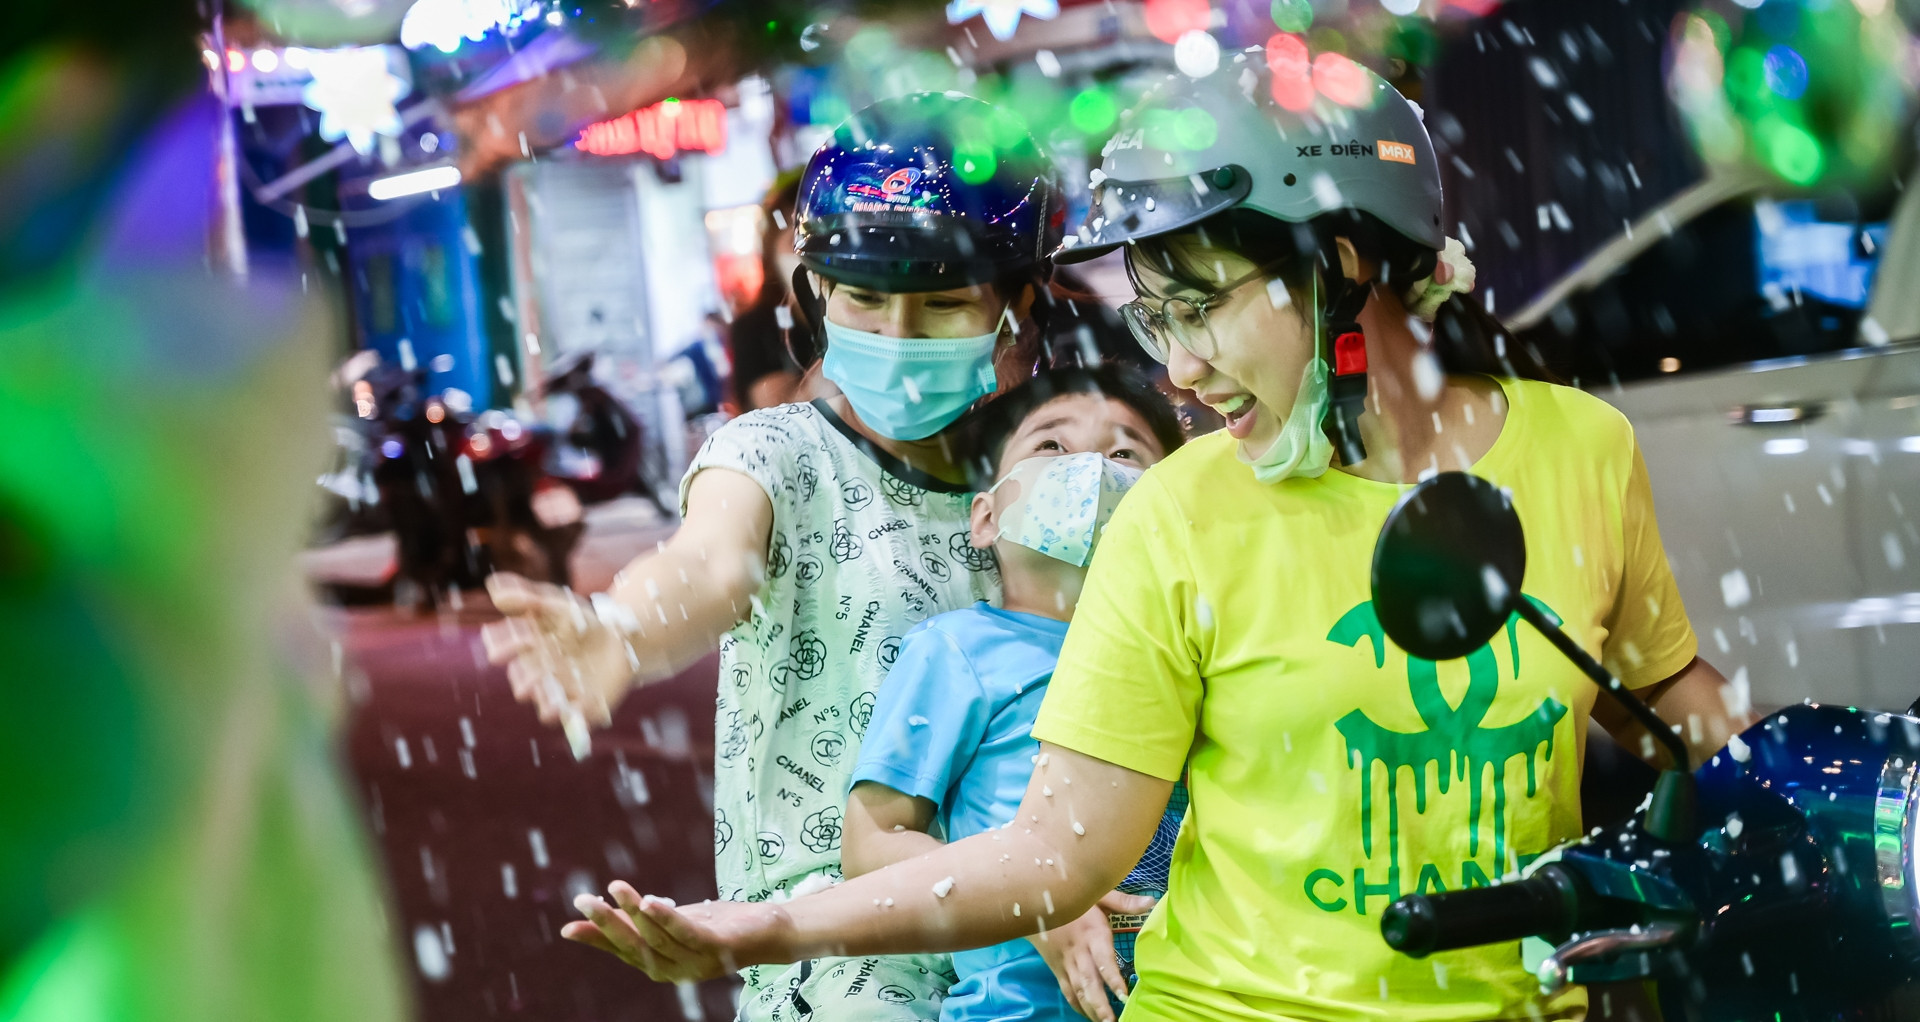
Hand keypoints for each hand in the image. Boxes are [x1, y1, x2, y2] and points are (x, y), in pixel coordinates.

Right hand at [481, 572, 632, 727]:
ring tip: (554, 705)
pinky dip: (579, 717)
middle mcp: (535, 675)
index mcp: (523, 650)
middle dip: (526, 678)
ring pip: (545, 706)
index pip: (503, 649)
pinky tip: (583, 708)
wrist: (621, 637)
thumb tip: (492, 587)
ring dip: (548, 706)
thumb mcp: (555, 603)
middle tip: (534, 676)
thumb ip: (526, 596)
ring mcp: (559, 693)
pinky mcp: (584, 706)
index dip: (506, 643)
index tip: (521, 633)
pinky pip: (577, 718)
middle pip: (522, 681)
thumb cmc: (580, 621)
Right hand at [562, 881, 786, 982]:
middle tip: (583, 900)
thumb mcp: (674, 922)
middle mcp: (674, 970)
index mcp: (660, 964)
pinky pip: (685, 933)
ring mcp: (695, 962)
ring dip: (633, 911)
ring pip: (656, 937)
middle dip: (606, 923)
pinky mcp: (715, 948)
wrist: (769, 930)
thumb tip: (601, 912)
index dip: (596, 938)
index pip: (622, 951)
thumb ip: (641, 921)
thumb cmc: (718, 926)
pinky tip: (649, 901)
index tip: (569, 926)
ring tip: (615, 888)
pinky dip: (666, 918)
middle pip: (633, 946)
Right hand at [1026, 892, 1156, 1021]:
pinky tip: (1087, 1016)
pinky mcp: (1057, 968)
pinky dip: (1076, 1005)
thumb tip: (1150, 902)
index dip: (1112, 978)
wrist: (1035, 903)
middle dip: (1101, 1004)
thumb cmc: (1073, 899)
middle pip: (1089, 982)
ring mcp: (1066, 963)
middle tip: (1113, 1021)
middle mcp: (1079, 952)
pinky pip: (1067, 990)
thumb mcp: (1098, 894)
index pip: (1103, 959)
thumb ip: (1124, 902)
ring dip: (1091, 1009)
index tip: (1123, 994)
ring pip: (1078, 990)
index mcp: (1092, 933)